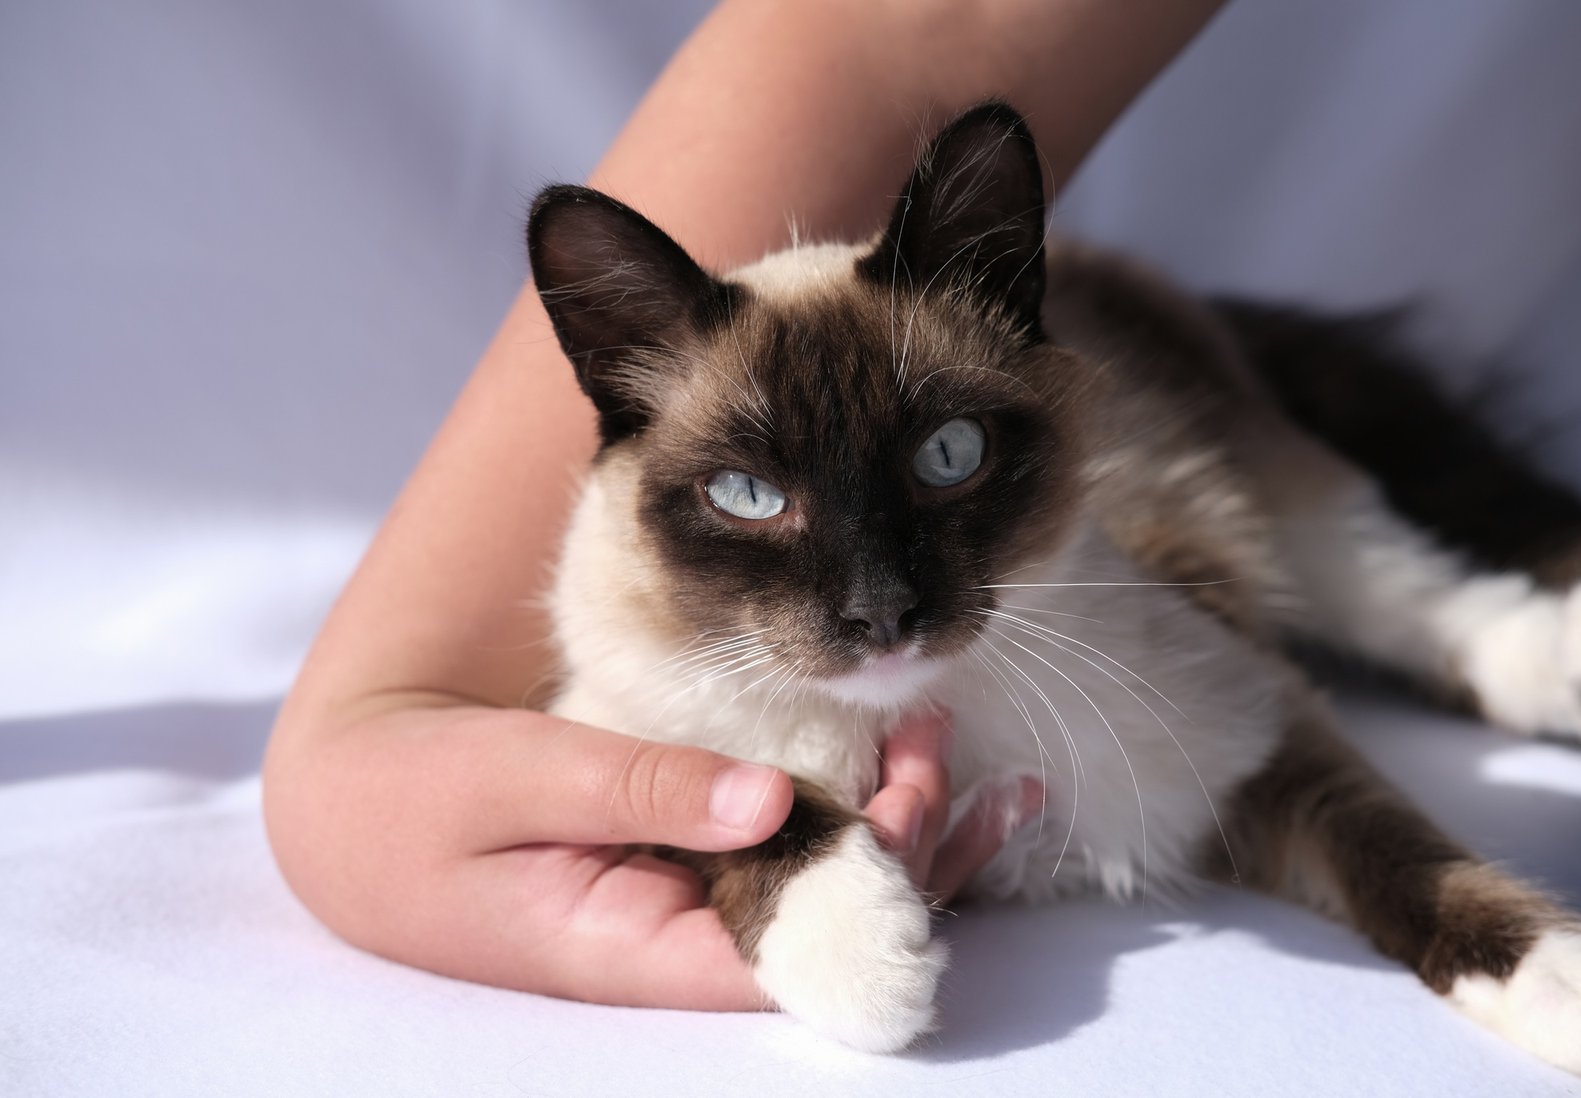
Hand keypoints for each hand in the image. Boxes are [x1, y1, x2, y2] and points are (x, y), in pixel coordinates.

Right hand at [266, 704, 1042, 1014]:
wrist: (349, 804)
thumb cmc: (413, 798)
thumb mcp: (519, 778)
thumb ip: (640, 787)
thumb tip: (774, 797)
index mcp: (635, 947)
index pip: (788, 950)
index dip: (874, 887)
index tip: (917, 794)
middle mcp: (672, 937)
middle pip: (821, 917)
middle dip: (901, 841)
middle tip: (937, 736)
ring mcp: (677, 896)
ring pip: (810, 878)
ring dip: (887, 818)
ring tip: (949, 743)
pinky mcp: (672, 853)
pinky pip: (774, 837)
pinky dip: (837, 796)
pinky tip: (898, 761)